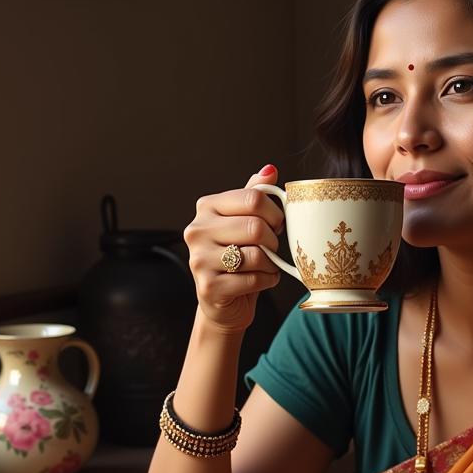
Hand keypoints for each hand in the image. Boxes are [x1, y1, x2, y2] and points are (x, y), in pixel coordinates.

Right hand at [184, 165, 284, 333]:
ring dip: (271, 263)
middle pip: (256, 227)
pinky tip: (259, 281)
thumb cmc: (239, 258)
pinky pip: (254, 278)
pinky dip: (267, 280)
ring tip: (264, 266)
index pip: (253, 198)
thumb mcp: (245, 222)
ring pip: (256, 255)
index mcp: (207, 207)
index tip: (276, 224)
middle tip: (271, 248)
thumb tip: (270, 169)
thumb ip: (255, 195)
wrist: (224, 302)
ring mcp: (199, 259)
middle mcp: (196, 230)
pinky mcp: (209, 286)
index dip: (275, 213)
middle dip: (273, 241)